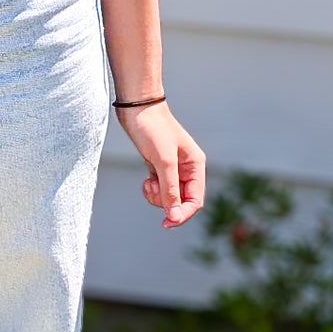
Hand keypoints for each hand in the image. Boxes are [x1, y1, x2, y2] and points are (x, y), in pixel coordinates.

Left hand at [115, 101, 204, 227]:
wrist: (136, 109)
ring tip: (148, 183)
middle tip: (152, 192)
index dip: (182, 214)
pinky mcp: (159, 167)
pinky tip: (146, 180)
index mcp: (196, 165)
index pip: (195, 200)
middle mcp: (188, 169)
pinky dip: (152, 190)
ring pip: (169, 197)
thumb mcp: (164, 162)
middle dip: (167, 203)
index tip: (166, 223)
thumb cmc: (153, 129)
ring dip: (157, 197)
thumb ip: (170, 190)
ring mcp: (173, 169)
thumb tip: (174, 217)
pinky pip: (160, 189)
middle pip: (182, 201)